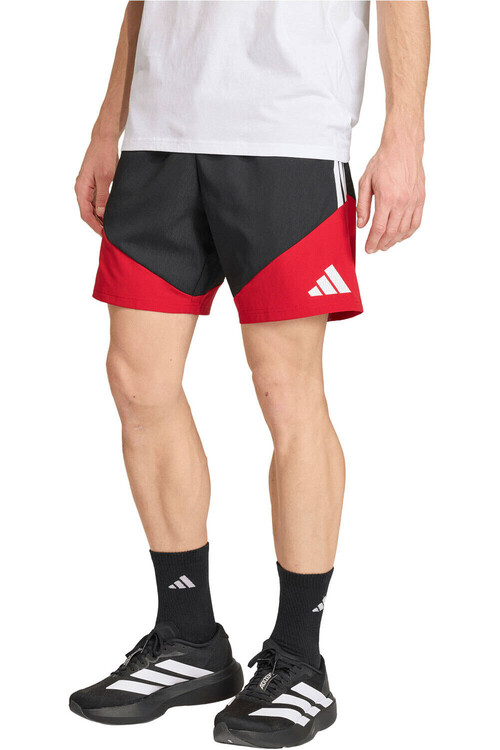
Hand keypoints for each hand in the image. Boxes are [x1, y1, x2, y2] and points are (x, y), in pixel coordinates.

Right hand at [75, 137, 118, 234]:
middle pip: (87, 213)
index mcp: (81, 188)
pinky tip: (111, 213)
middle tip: (110, 234)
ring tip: (111, 226)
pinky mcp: (93, 184)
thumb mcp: (105, 177)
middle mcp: (82, 189)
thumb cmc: (103, 154)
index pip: (85, 213)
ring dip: (100, 217)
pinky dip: (102, 209)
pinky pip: (96, 201)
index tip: (104, 234)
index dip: (95, 226)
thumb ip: (103, 196)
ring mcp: (87, 187)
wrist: (104, 139)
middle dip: (97, 224)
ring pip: (92, 208)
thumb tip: (101, 214)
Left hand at [357, 132, 424, 253]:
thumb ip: (363, 205)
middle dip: (382, 244)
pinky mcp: (421, 199)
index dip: (373, 242)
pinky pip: (417, 222)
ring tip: (386, 244)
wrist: (403, 147)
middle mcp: (402, 202)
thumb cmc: (384, 161)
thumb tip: (362, 224)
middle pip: (392, 233)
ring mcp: (413, 201)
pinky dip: (409, 233)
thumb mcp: (365, 182)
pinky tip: (401, 236)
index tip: (369, 249)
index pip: (379, 228)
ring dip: (395, 241)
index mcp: (387, 198)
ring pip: (405, 230)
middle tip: (376, 248)